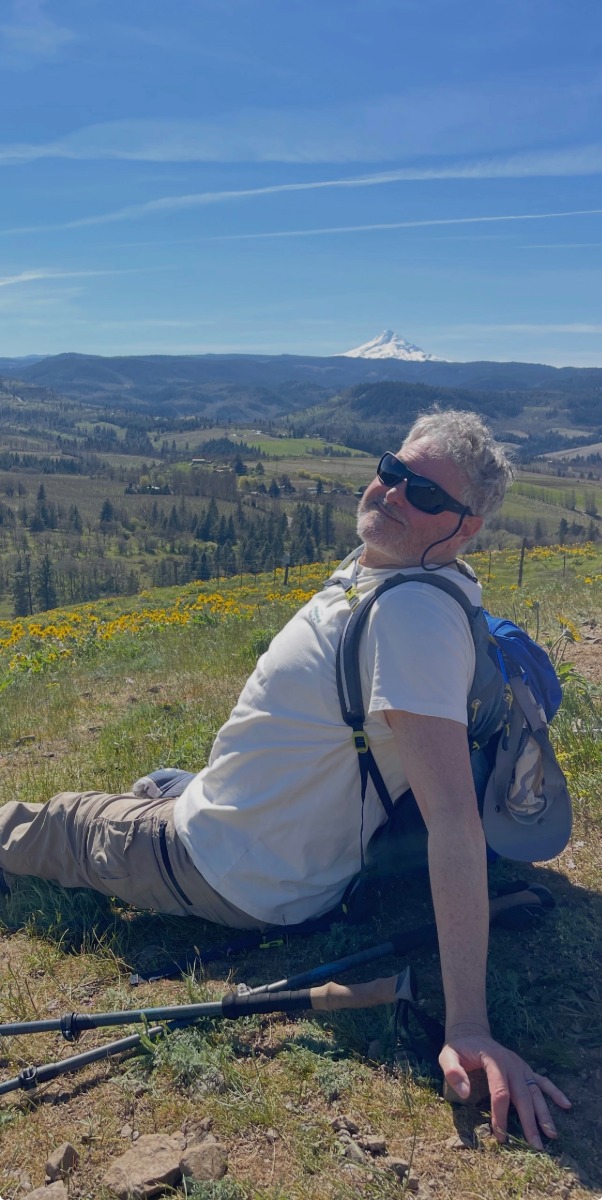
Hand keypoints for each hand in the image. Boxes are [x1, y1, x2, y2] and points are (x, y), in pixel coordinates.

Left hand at [440, 1027, 571, 1150]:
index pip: (500, 1092)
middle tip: (536, 1146)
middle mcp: (511, 1063)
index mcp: (493, 1061)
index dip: (501, 1115)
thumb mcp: (447, 1055)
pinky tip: (566, 1105)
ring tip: (552, 1134)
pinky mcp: (525, 1069)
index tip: (500, 1136)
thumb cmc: (459, 1048)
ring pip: (535, 1092)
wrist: (472, 1033)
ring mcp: (520, 1066)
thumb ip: (452, 1071)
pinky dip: (554, 1092)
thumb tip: (464, 1093)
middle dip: (529, 1121)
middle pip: (522, 1095)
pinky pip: (542, 1081)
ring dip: (544, 1113)